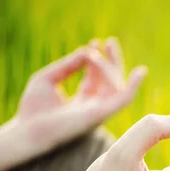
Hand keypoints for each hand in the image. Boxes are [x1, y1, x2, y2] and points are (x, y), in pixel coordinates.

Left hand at [14, 37, 145, 154]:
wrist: (29, 130)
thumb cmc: (33, 108)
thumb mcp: (47, 78)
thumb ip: (67, 65)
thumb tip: (86, 50)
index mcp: (81, 101)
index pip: (96, 79)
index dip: (96, 60)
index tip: (94, 42)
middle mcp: (93, 107)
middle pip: (110, 82)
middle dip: (112, 61)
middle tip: (111, 41)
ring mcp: (99, 111)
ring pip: (116, 86)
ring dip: (113, 65)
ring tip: (108, 45)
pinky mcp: (102, 114)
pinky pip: (124, 99)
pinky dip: (134, 86)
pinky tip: (140, 72)